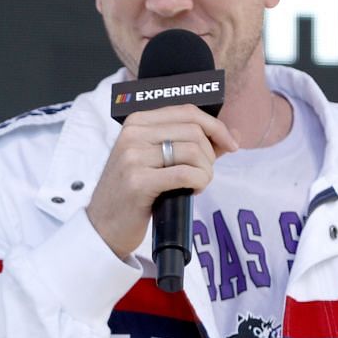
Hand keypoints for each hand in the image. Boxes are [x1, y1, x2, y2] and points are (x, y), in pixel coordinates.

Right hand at [85, 105, 235, 259]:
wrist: (104, 225)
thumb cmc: (134, 192)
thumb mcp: (157, 160)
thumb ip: (192, 144)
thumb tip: (232, 134)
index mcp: (137, 122)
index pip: (187, 111)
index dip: (216, 127)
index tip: (231, 144)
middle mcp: (133, 134)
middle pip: (194, 131)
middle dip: (210, 154)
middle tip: (204, 173)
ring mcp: (133, 156)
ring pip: (193, 152)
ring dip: (205, 171)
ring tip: (196, 184)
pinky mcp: (138, 181)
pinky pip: (185, 174)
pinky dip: (199, 182)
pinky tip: (192, 190)